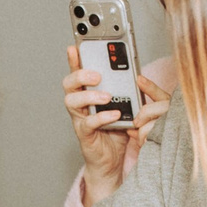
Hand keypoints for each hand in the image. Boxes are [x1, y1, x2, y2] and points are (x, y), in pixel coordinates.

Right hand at [65, 45, 169, 206]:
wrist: (112, 160)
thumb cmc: (117, 130)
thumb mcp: (126, 105)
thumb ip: (127, 90)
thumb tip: (137, 75)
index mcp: (88, 93)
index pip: (78, 71)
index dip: (74, 58)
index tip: (75, 46)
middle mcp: (80, 104)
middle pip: (69, 83)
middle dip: (80, 74)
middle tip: (97, 74)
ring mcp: (80, 119)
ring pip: (72, 101)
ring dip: (89, 95)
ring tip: (107, 96)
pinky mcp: (84, 135)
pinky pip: (88, 123)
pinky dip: (102, 117)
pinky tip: (114, 114)